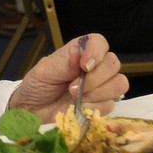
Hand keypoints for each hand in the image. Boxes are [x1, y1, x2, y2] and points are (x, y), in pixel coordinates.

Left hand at [7, 34, 127, 120]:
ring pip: (119, 84)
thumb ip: (63, 64)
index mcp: (80, 51)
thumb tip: (77, 56)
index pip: (99, 42)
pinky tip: (78, 107)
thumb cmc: (37, 85)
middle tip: (72, 87)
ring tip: (74, 97)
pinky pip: (110, 104)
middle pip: (113, 64)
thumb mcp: (44, 71)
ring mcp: (101, 85)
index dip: (96, 52)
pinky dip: (93, 107)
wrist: (33, 110)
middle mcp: (95, 65)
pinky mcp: (102, 104)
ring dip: (96, 93)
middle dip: (94, 78)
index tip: (83, 65)